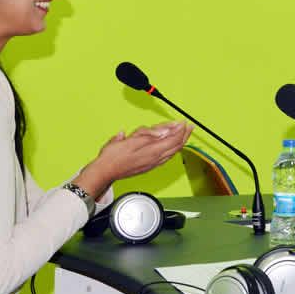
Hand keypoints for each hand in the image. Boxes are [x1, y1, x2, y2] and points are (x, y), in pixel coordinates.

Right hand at [75, 122, 192, 196]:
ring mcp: (153, 163)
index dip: (180, 130)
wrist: (105, 171)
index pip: (173, 139)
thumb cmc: (114, 156)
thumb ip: (148, 135)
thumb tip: (163, 132)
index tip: (183, 122)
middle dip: (183, 135)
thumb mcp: (131, 140)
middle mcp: (155, 159)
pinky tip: (172, 149)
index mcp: (152, 151)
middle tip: (189, 127)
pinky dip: (172, 150)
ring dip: (179, 142)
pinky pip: (166, 157)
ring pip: (172, 152)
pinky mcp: (149, 166)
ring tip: (183, 135)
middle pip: (175, 146)